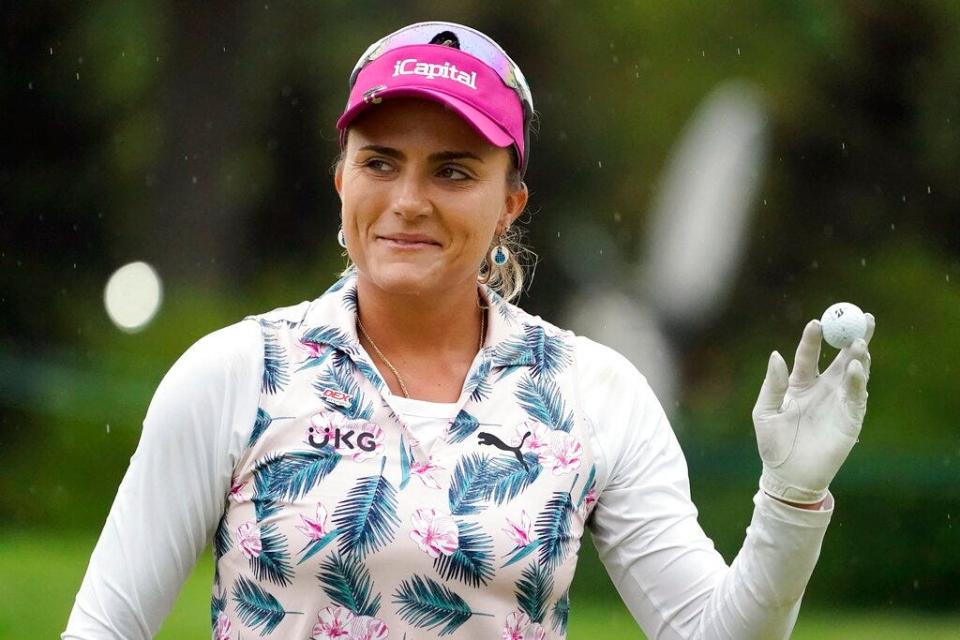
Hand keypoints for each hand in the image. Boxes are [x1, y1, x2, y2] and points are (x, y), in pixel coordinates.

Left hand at [752, 313, 874, 504]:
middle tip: (861, 316)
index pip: (810, 355)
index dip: (814, 339)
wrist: (787, 476)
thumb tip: (776, 355)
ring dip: (859, 356)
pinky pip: (857, 396)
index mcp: (800, 384)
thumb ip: (772, 385)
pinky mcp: (851, 419)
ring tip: (859, 342)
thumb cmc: (772, 445)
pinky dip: (858, 381)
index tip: (816, 322)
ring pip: (855, 373)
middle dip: (853, 337)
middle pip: (841, 357)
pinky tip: (855, 368)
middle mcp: (823, 389)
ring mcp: (838, 403)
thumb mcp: (765, 412)